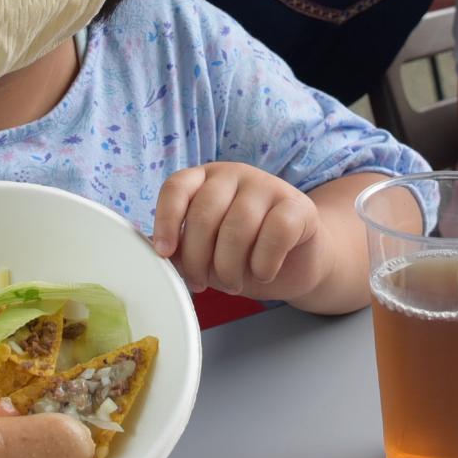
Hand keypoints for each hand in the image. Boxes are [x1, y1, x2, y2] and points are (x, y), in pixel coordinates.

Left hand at [151, 163, 323, 303]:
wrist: (298, 263)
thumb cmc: (245, 256)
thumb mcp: (206, 254)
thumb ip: (182, 248)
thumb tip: (158, 253)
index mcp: (205, 179)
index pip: (177, 187)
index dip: (166, 220)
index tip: (164, 253)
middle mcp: (235, 175)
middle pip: (205, 212)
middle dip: (198, 258)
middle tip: (201, 283)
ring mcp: (268, 185)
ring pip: (238, 226)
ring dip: (229, 266)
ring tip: (232, 283)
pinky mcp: (299, 205)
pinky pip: (275, 234)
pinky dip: (264, 263)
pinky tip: (263, 272)